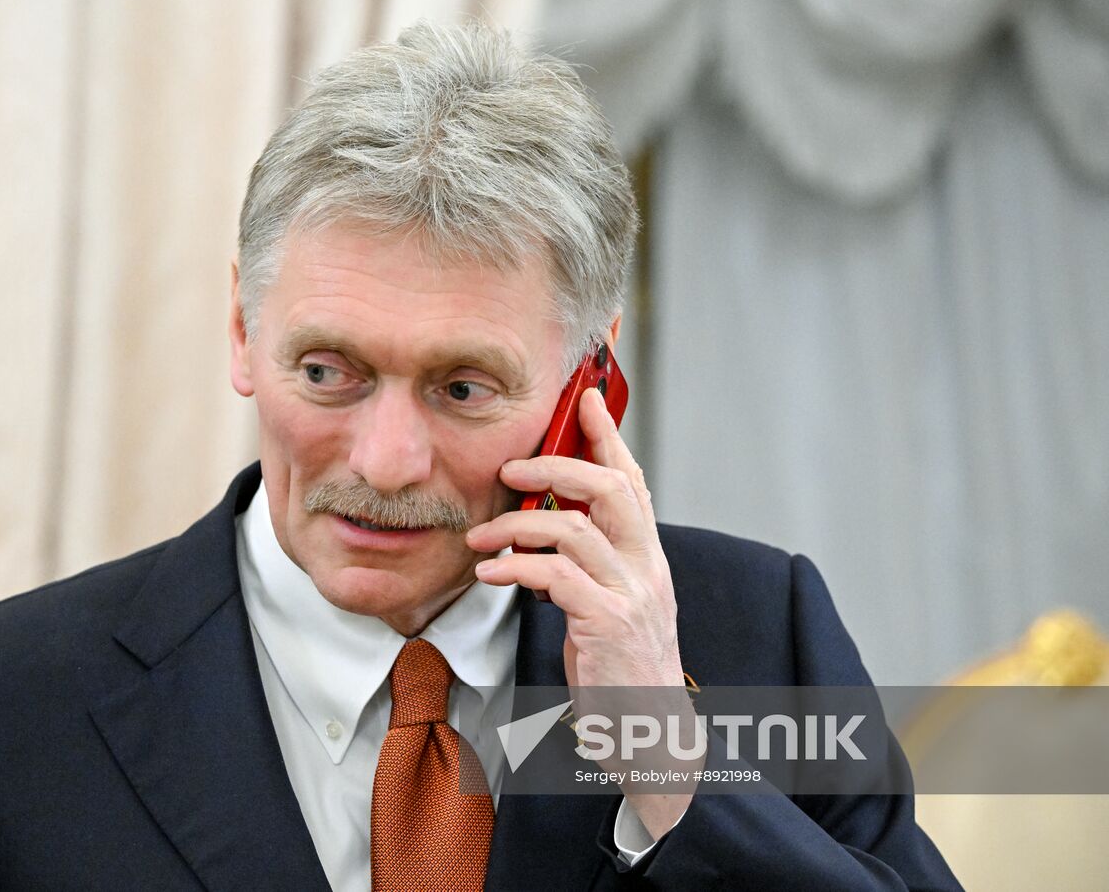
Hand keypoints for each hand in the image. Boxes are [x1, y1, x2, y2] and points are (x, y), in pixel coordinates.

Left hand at [466, 386, 682, 690]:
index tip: (585, 399)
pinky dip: (516, 568)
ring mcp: (632, 593)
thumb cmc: (621, 667)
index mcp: (647, 557)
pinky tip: (490, 574)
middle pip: (611, 488)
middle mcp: (647, 567)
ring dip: (518, 526)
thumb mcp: (611, 604)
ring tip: (480, 538)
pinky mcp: (608, 624)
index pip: (632, 482)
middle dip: (558, 465)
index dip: (608, 437)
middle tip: (511, 469)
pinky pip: (556, 576)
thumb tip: (547, 528)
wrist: (651, 732)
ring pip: (577, 528)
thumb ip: (589, 564)